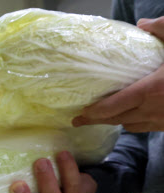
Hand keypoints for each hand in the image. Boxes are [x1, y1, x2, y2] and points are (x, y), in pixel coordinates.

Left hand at [72, 17, 163, 132]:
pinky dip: (137, 123)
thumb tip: (143, 25)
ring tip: (105, 117)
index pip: (111, 108)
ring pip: (132, 126)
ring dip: (118, 121)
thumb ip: (163, 29)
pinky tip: (134, 116)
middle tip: (80, 120)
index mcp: (150, 91)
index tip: (77, 116)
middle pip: (117, 120)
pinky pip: (148, 128)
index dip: (92, 114)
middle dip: (97, 120)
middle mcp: (154, 110)